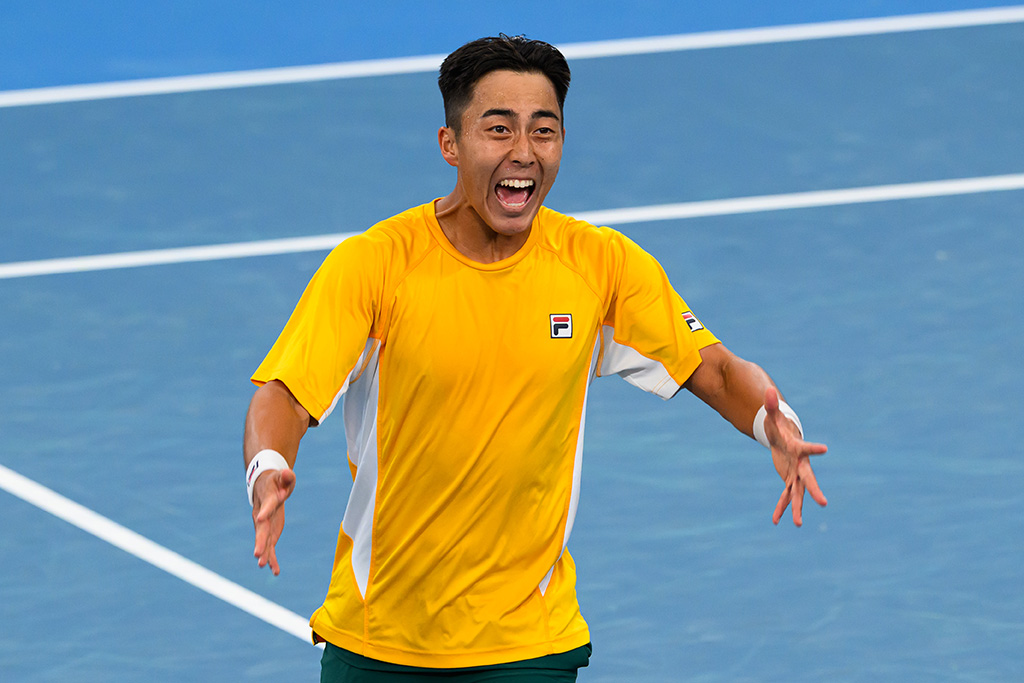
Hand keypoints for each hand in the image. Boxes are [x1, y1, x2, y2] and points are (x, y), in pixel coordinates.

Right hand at [251, 468, 295, 574]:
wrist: (264, 487)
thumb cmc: (277, 481)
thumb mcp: (283, 477)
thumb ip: (286, 477)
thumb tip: (288, 472)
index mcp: (267, 499)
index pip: (267, 506)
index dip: (265, 511)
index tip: (260, 518)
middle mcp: (262, 515)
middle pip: (261, 529)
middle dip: (260, 541)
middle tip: (258, 554)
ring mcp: (264, 525)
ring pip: (263, 540)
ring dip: (264, 553)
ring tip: (262, 565)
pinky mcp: (269, 532)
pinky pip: (270, 547)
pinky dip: (272, 558)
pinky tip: (275, 571)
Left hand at [763, 387, 827, 525]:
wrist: (783, 439)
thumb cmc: (778, 426)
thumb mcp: (772, 416)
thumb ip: (771, 405)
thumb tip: (768, 390)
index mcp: (797, 448)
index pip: (806, 448)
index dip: (814, 448)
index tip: (825, 449)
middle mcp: (800, 464)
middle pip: (809, 479)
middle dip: (814, 491)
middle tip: (823, 503)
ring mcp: (795, 474)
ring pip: (798, 494)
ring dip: (796, 508)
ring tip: (797, 524)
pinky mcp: (789, 480)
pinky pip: (785, 497)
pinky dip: (780, 508)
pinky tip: (776, 521)